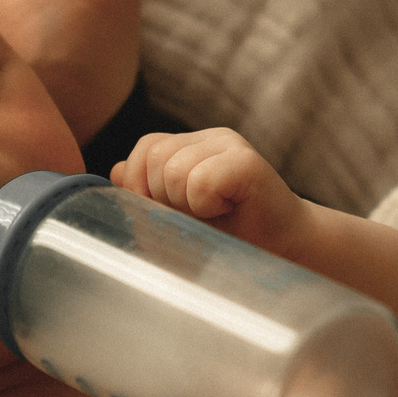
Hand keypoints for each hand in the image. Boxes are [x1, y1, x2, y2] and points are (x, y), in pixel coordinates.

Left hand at [113, 127, 309, 256]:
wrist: (282, 257)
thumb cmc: (225, 243)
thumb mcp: (172, 223)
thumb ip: (142, 197)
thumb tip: (115, 170)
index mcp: (189, 147)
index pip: (144, 150)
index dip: (142, 188)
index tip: (172, 213)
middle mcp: (209, 138)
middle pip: (152, 157)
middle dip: (163, 199)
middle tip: (198, 216)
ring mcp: (230, 145)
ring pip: (172, 170)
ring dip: (185, 206)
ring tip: (213, 214)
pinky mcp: (247, 162)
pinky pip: (200, 181)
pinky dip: (205, 207)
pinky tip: (228, 211)